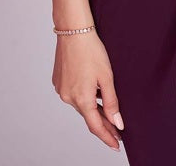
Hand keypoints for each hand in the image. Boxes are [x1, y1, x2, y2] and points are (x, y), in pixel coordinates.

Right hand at [52, 31, 124, 150]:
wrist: (73, 31)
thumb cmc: (92, 50)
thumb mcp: (107, 77)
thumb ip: (112, 102)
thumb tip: (117, 123)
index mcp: (82, 99)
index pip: (96, 127)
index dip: (107, 137)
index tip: (116, 145)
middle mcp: (68, 98)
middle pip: (88, 116)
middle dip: (103, 123)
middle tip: (117, 130)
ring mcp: (61, 90)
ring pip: (81, 104)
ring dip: (93, 108)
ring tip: (107, 109)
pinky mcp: (58, 82)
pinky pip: (73, 94)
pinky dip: (84, 96)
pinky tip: (92, 90)